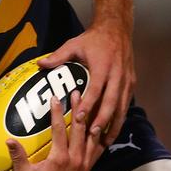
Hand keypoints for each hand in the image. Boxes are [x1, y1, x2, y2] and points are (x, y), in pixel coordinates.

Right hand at [7, 91, 103, 170]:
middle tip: (76, 92)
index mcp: (60, 158)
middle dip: (78, 108)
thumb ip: (18, 157)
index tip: (55, 98)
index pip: (60, 129)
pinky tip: (100, 127)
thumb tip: (9, 140)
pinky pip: (98, 149)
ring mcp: (85, 163)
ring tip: (91, 103)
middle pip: (80, 128)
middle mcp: (76, 158)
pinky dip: (100, 136)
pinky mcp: (88, 167)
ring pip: (91, 136)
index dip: (57, 112)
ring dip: (90, 118)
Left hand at [38, 23, 134, 144]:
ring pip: (121, 107)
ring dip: (114, 124)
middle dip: (103, 120)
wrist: (116, 29)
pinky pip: (125, 104)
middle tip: (93, 135)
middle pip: (111, 102)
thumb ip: (58, 56)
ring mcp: (126, 80)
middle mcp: (117, 75)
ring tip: (105, 141)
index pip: (96, 89)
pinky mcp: (131, 83)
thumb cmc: (93, 39)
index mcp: (103, 66)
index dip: (88, 104)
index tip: (79, 118)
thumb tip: (40, 65)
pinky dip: (120, 117)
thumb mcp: (74, 45)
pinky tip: (113, 129)